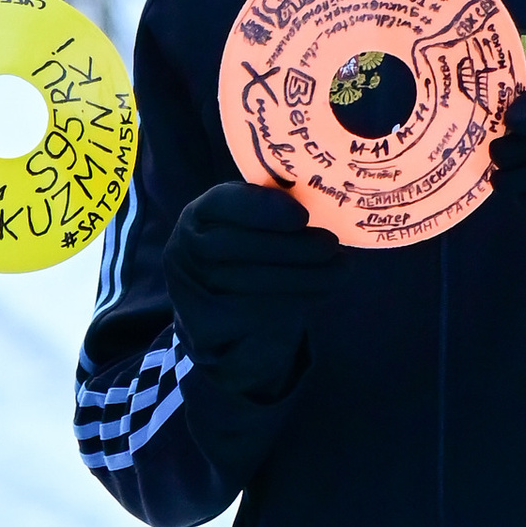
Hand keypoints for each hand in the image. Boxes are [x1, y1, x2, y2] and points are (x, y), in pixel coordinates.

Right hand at [166, 180, 343, 402]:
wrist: (220, 315)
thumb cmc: (246, 258)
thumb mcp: (251, 228)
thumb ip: (273, 213)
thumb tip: (325, 202)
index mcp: (199, 215)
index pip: (222, 202)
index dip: (261, 207)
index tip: (302, 216)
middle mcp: (185, 249)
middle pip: (237, 245)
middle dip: (291, 247)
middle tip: (331, 245)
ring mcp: (190, 289)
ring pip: (251, 282)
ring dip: (304, 277)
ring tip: (341, 270)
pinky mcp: (204, 323)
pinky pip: (254, 312)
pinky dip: (294, 301)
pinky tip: (321, 292)